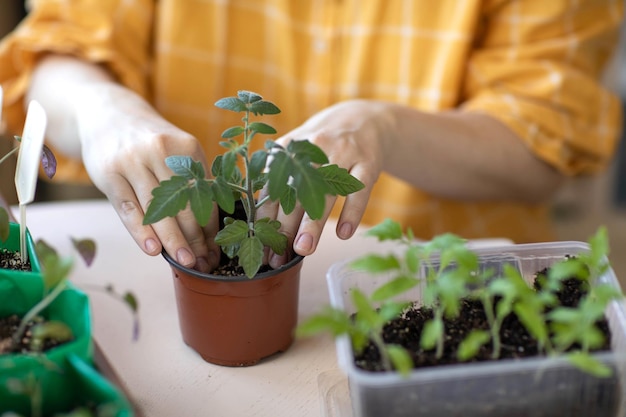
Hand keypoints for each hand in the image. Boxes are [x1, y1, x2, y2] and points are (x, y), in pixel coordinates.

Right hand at [75, 83, 219, 271]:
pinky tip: (154, 250)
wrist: (109, 114)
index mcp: (186, 148)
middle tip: (203, 263)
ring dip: (173, 241)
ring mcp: (133, 161)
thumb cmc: (150, 143)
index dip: (211, 227)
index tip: (216, 251)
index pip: (204, 196)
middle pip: (183, 205)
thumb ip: (191, 183)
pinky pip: (129, 208)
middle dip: (196, 238)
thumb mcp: (176, 152)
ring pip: (158, 209)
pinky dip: (141, 231)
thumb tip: (210, 231)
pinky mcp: (109, 172)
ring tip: (185, 263)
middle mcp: (161, 151)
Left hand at [257, 99, 389, 267]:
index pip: (273, 187)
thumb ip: (278, 177)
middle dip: (285, 227)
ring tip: (304, 249)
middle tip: (279, 257)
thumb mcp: (298, 151)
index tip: (263, 246)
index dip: (267, 219)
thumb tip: (260, 219)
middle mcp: (314, 148)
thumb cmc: (323, 145)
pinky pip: (359, 190)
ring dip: (312, 223)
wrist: (365, 119)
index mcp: (291, 149)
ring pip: (325, 193)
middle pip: (296, 193)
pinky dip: (351, 212)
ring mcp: (343, 154)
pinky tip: (343, 234)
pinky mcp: (368, 162)